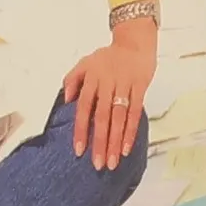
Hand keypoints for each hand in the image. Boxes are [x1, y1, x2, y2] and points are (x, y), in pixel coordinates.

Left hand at [62, 15, 157, 171]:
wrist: (134, 41)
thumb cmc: (108, 56)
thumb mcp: (86, 62)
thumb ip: (73, 79)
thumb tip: (65, 100)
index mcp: (92, 79)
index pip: (84, 108)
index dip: (81, 130)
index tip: (79, 150)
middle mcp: (107, 83)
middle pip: (102, 117)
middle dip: (99, 142)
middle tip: (98, 164)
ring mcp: (124, 85)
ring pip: (119, 118)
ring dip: (115, 141)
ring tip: (112, 162)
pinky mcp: (140, 87)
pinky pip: (135, 112)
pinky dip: (131, 131)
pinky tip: (127, 148)